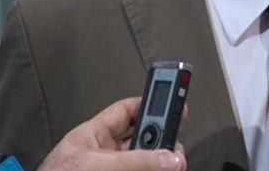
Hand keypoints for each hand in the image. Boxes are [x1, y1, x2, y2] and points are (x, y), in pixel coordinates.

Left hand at [37, 97, 185, 170]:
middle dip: (161, 143)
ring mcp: (110, 170)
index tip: (174, 104)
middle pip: (142, 140)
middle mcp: (104, 155)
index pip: (126, 111)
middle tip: (174, 149)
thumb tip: (169, 158)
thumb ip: (134, 160)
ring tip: (173, 166)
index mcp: (93, 136)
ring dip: (161, 163)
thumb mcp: (95, 165)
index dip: (151, 104)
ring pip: (145, 163)